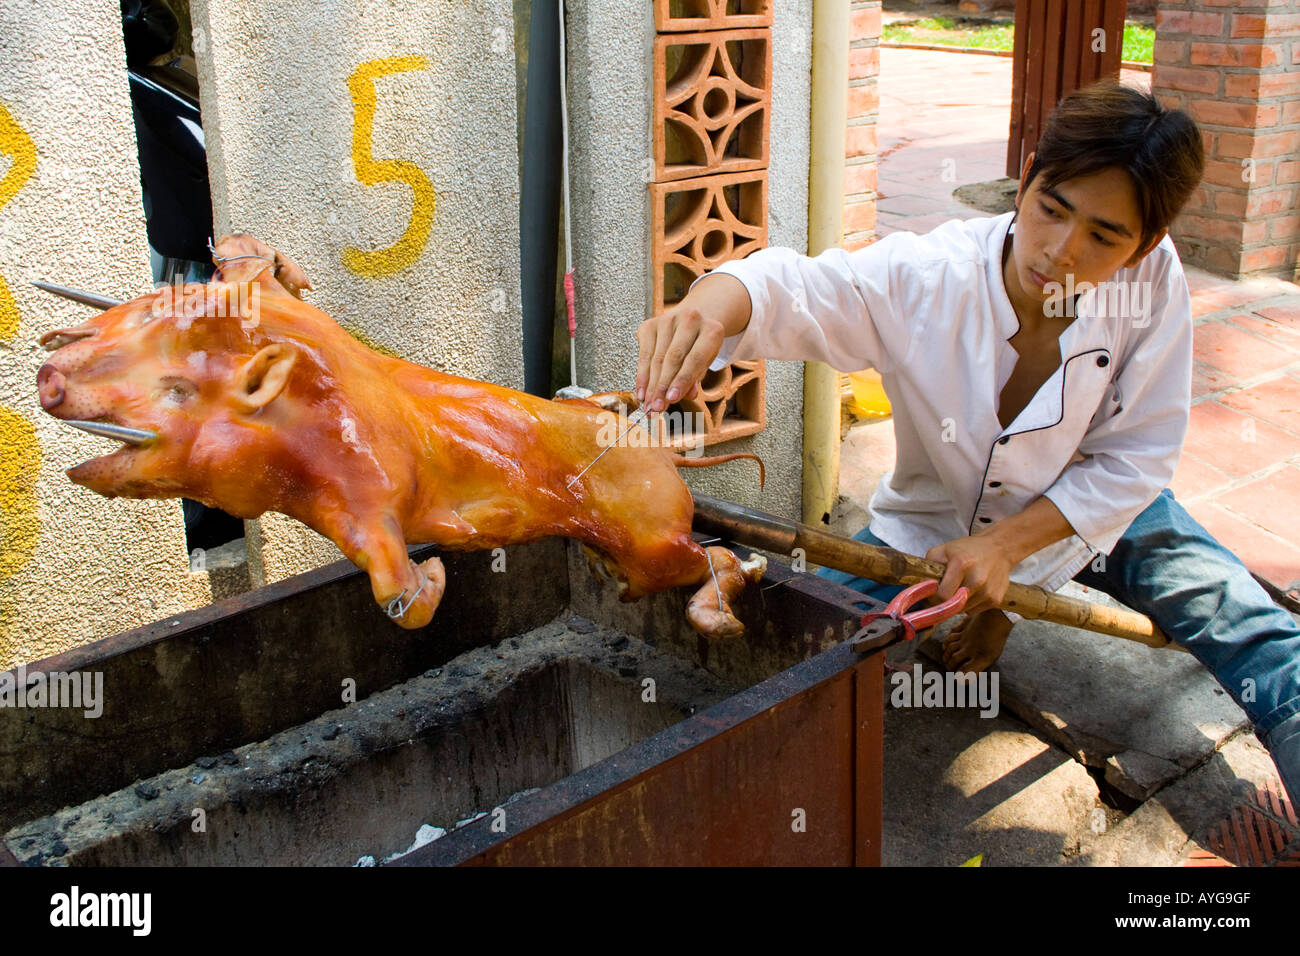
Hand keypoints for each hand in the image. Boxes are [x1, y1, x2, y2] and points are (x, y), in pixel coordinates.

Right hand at [635, 274, 749, 412]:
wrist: (694, 320)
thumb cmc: (701, 344)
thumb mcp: (707, 361)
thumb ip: (696, 377)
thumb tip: (686, 395)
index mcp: (712, 330)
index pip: (695, 359)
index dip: (682, 380)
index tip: (672, 399)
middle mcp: (690, 319)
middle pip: (673, 359)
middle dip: (662, 386)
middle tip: (657, 407)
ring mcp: (668, 319)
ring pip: (656, 358)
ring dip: (651, 385)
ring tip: (648, 405)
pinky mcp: (650, 323)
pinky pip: (644, 354)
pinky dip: (642, 375)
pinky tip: (642, 391)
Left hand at [925, 533, 1014, 615]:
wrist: (999, 549)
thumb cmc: (969, 549)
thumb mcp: (944, 549)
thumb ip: (929, 565)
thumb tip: (921, 585)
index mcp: (961, 565)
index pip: (942, 595)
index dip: (933, 598)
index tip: (930, 595)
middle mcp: (977, 580)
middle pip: (952, 605)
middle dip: (944, 601)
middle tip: (944, 592)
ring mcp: (988, 591)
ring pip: (962, 610)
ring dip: (957, 603)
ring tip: (960, 588)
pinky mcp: (995, 600)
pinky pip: (973, 611)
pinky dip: (969, 605)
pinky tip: (972, 591)